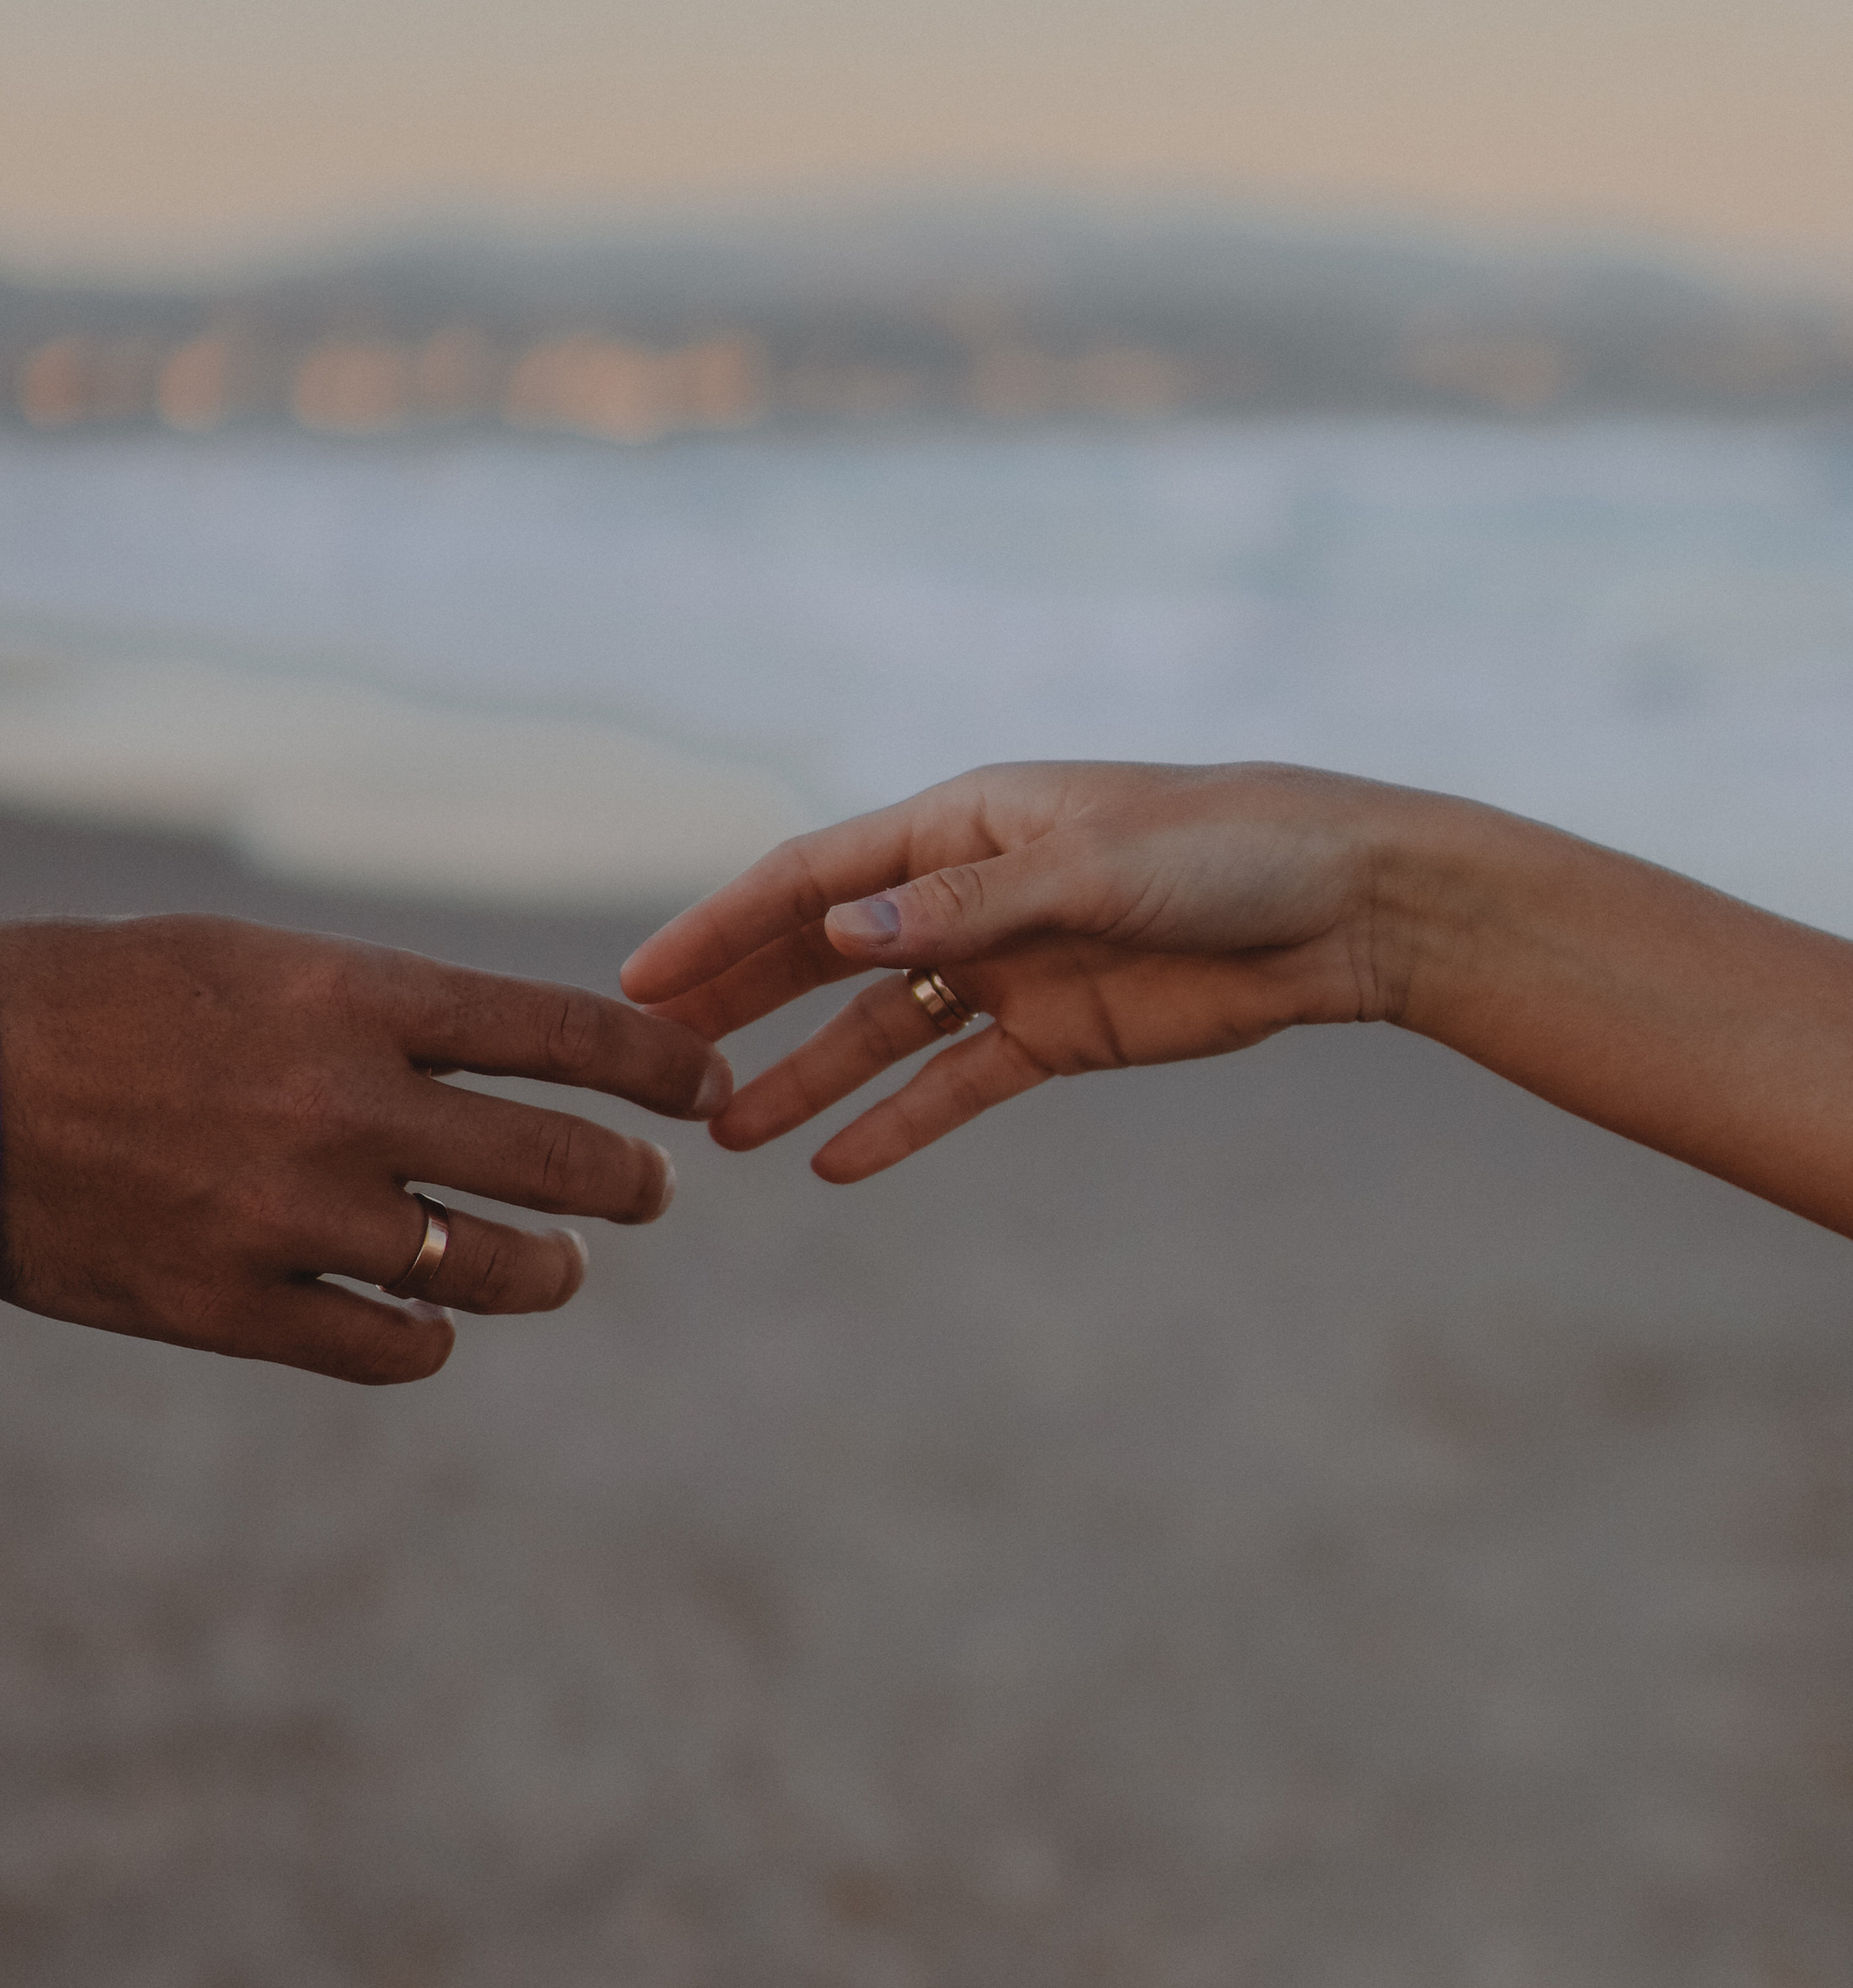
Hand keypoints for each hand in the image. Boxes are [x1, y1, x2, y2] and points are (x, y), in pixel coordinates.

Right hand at [0, 915, 731, 1378]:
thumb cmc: (100, 998)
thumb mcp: (258, 960)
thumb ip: (385, 1012)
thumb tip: (511, 1060)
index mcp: (355, 994)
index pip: (565, 1031)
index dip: (657, 1066)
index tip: (698, 1084)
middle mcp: (346, 1104)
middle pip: (561, 1159)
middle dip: (631, 1178)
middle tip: (651, 1185)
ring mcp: (296, 1214)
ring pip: (491, 1269)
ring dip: (548, 1270)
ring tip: (560, 1266)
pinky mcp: (238, 1306)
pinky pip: (391, 1346)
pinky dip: (428, 1337)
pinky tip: (431, 1323)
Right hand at [621, 762, 1404, 1178]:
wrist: (1348, 907)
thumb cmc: (1228, 849)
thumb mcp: (1091, 867)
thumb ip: (964, 906)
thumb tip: (839, 932)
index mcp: (964, 822)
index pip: (813, 878)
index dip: (722, 927)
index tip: (639, 980)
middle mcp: (969, 891)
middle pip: (825, 953)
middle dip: (737, 1004)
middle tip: (645, 1061)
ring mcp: (1009, 965)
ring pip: (878, 1029)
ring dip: (801, 1076)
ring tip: (720, 1135)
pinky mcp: (1058, 1032)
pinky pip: (955, 1084)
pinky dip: (896, 1122)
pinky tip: (830, 1164)